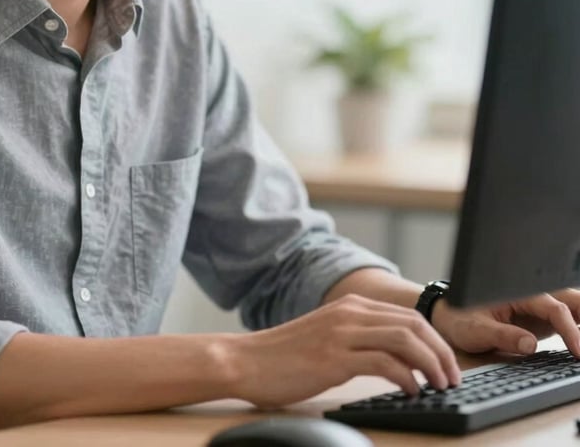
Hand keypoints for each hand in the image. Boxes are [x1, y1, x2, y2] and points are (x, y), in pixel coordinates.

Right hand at [234, 294, 461, 407]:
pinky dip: (406, 378)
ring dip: (430, 364)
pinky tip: (411, 392)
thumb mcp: (328, 338)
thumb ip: (359, 340)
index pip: (408, 316)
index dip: (435, 341)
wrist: (246, 361)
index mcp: (351, 306)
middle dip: (441, 352)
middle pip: (413, 324)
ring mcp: (342, 333)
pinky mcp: (334, 357)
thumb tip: (399, 361)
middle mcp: (350, 313)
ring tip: (439, 386)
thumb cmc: (284, 357)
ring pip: (404, 339)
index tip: (448, 365)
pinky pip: (384, 363)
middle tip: (453, 379)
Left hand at [432, 288, 579, 356]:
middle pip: (570, 298)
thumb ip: (502, 335)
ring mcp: (538, 306)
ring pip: (571, 305)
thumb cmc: (460, 319)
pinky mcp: (541, 318)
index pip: (554, 307)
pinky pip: (566, 317)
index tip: (578, 351)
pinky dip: (578, 326)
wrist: (450, 316)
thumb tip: (530, 344)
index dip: (570, 330)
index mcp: (518, 293)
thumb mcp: (476, 330)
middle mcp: (532, 295)